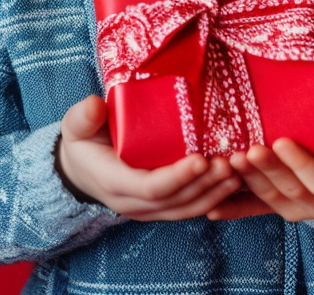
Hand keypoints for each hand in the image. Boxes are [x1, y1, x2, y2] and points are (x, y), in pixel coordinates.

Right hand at [56, 95, 241, 220]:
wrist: (79, 169)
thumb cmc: (82, 143)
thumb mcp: (76, 126)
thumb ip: (84, 116)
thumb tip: (95, 104)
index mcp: (112, 182)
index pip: (150, 187)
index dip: (177, 176)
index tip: (201, 157)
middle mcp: (132, 203)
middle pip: (175, 201)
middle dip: (205, 184)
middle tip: (230, 162)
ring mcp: (147, 210)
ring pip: (186, 209)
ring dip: (214, 193)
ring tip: (237, 172)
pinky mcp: (159, 209)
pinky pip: (188, 209)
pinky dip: (212, 199)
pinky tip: (231, 184)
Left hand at [207, 115, 313, 221]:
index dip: (300, 163)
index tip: (281, 141)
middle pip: (287, 189)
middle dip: (266, 169)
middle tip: (249, 150)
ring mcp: (292, 209)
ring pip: (266, 196)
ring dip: (246, 180)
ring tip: (229, 160)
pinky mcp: (273, 208)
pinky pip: (251, 210)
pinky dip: (232, 209)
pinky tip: (212, 208)